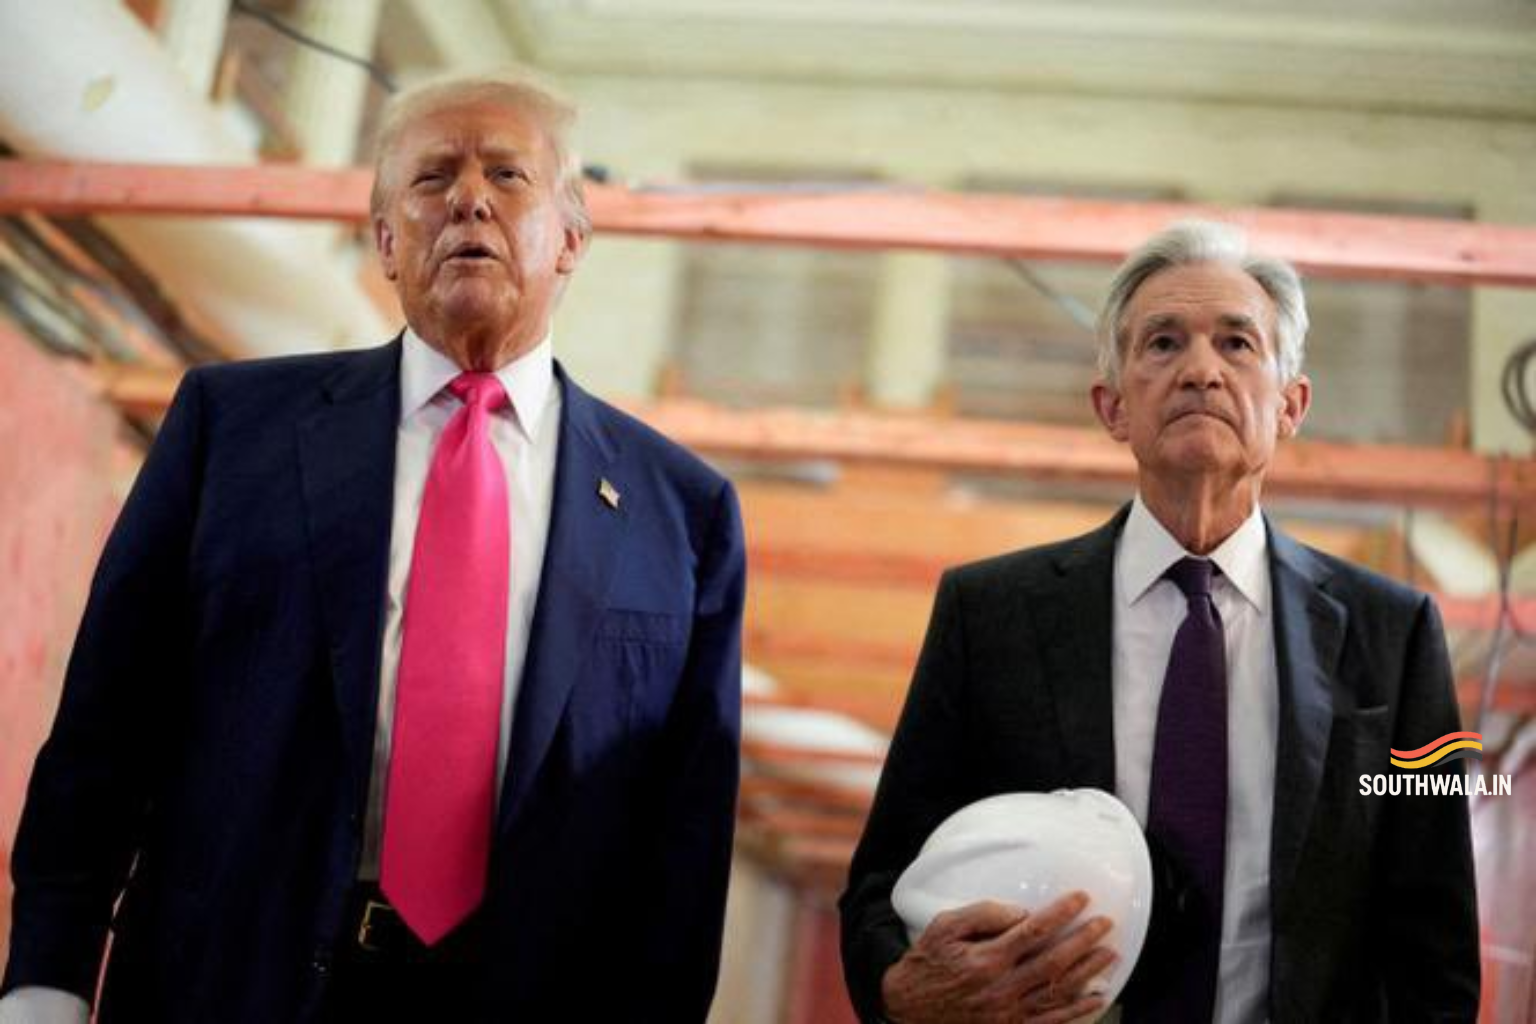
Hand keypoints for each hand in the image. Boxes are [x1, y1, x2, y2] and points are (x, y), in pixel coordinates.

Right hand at [879, 892, 1115, 1023]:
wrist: (909, 1008)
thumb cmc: (927, 963)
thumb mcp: (944, 927)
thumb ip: (981, 915)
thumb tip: (1019, 912)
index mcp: (986, 959)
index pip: (1033, 931)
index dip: (1061, 913)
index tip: (1080, 899)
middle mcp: (1002, 988)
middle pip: (1054, 961)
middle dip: (1084, 940)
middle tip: (1105, 924)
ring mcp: (1009, 1013)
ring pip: (1059, 992)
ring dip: (1088, 972)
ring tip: (1109, 954)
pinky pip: (1051, 1021)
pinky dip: (1078, 1011)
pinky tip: (1095, 998)